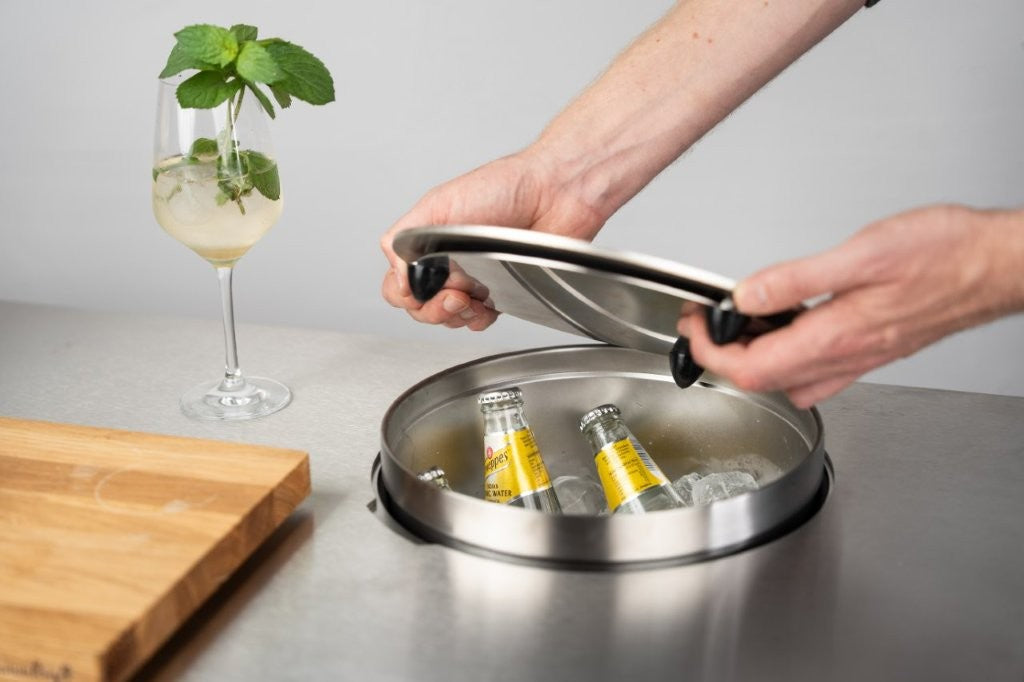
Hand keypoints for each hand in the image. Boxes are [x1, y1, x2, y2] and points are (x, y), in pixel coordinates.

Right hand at [380, 151, 605, 329]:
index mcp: (428, 244)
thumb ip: (404, 241)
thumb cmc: (503, 188)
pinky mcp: (500, 293)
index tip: (421, 288)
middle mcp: (448, 264)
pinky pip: (479, 320)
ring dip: (456, 315)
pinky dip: (479, 320)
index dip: (403, 294)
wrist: (553, 194)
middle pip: (421, 308)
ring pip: (449, 318)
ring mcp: (474, 280)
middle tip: (454, 294)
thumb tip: (398, 281)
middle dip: (432, 309)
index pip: (397, 284)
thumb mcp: (438, 204)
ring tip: (472, 296)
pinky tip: (487, 306)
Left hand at [679, 205, 1023, 407]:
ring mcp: (859, 358)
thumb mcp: (861, 254)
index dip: (709, 351)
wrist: (996, 265)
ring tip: (740, 322)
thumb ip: (796, 278)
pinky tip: (790, 325)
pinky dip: (788, 355)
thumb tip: (746, 296)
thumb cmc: (946, 255)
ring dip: (754, 359)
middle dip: (722, 355)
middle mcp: (845, 357)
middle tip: (707, 321)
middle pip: (763, 380)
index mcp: (834, 337)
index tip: (694, 324)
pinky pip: (817, 370)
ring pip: (788, 380)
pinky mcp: (872, 349)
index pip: (749, 368)